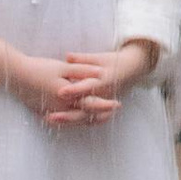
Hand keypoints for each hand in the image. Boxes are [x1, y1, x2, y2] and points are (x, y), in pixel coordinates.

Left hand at [44, 39, 159, 125]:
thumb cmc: (113, 62)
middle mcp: (103, 96)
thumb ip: (83, 59)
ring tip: (49, 120)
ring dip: (68, 121)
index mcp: (104, 81)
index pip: (88, 87)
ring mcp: (102, 105)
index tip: (60, 92)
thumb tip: (68, 56)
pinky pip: (87, 120)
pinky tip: (58, 123)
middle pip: (85, 109)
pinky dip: (73, 123)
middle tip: (51, 116)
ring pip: (85, 118)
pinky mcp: (100, 110)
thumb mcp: (99, 58)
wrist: (131, 70)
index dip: (74, 90)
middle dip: (68, 114)